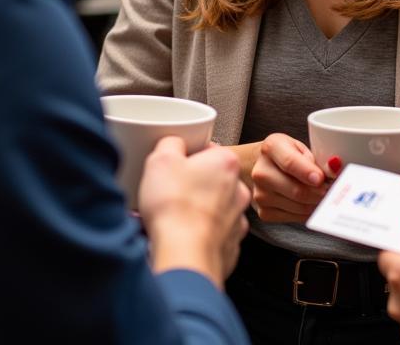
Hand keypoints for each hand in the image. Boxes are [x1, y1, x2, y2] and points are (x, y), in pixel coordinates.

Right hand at [139, 137, 250, 286]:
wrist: (184, 256)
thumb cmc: (176, 208)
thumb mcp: (161, 159)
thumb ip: (170, 143)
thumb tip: (173, 144)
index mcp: (225, 163)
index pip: (207, 149)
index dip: (186, 157)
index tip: (174, 167)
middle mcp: (238, 190)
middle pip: (211, 179)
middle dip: (191, 185)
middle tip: (170, 193)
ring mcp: (237, 220)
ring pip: (213, 208)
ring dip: (195, 211)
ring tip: (172, 219)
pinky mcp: (230, 246)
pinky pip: (212, 235)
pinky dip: (198, 235)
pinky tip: (181, 236)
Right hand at [250, 133, 327, 221]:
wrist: (264, 166)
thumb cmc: (287, 154)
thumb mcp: (301, 147)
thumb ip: (318, 158)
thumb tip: (335, 168)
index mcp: (271, 147)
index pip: (290, 162)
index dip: (308, 172)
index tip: (321, 179)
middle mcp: (261, 171)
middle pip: (297, 190)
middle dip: (320, 193)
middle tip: (332, 190)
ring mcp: (260, 194)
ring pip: (299, 207)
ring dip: (316, 204)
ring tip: (323, 195)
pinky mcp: (264, 212)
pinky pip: (294, 218)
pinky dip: (307, 212)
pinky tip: (311, 203)